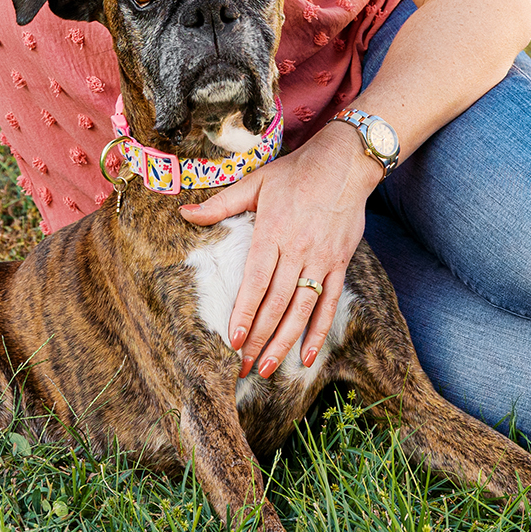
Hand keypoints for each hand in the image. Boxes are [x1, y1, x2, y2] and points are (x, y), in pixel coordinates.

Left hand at [179, 128, 380, 378]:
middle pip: (276, 302)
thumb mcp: (255, 181)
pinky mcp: (340, 264)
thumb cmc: (296, 172)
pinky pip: (329, 303)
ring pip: (302, 308)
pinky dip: (319, 331)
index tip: (232, 340)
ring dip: (284, 342)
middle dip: (258, 338)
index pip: (256, 281)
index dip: (244, 313)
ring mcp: (321, 259)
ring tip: (268, 368)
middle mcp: (298, 249)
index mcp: (272, 231)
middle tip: (243, 366)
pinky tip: (307, 356)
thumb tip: (184, 213)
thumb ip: (221, 203)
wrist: (345, 163)